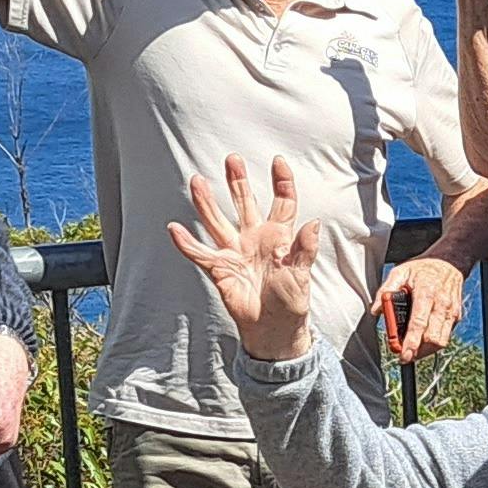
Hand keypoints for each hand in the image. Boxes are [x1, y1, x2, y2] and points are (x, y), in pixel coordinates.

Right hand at [167, 153, 335, 361]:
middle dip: (237, 181)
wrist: (273, 327)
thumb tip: (313, 224)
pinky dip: (186, 243)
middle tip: (232, 159)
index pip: (282, 202)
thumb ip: (305, 249)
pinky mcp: (219, 269)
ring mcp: (234, 251)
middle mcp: (254, 238)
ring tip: (197, 182)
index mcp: (279, 236)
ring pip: (217, 221)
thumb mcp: (301, 274)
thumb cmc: (291, 300)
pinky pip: (199, 254)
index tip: (278, 161)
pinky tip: (174, 229)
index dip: (281, 182)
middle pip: (244, 203)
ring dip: (207, 202)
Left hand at [374, 252, 469, 362]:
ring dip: (426, 350)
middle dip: (418, 351)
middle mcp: (442, 304)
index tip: (403, 355)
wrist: (449, 262)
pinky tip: (423, 340)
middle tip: (404, 354)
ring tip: (413, 350)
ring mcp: (451, 312)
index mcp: (426, 293)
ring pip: (442, 341)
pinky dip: (434, 343)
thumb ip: (386, 291)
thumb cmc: (423, 268)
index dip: (411, 342)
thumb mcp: (400, 272)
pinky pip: (446, 336)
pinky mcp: (456, 317)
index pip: (419, 323)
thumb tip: (376, 310)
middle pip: (433, 338)